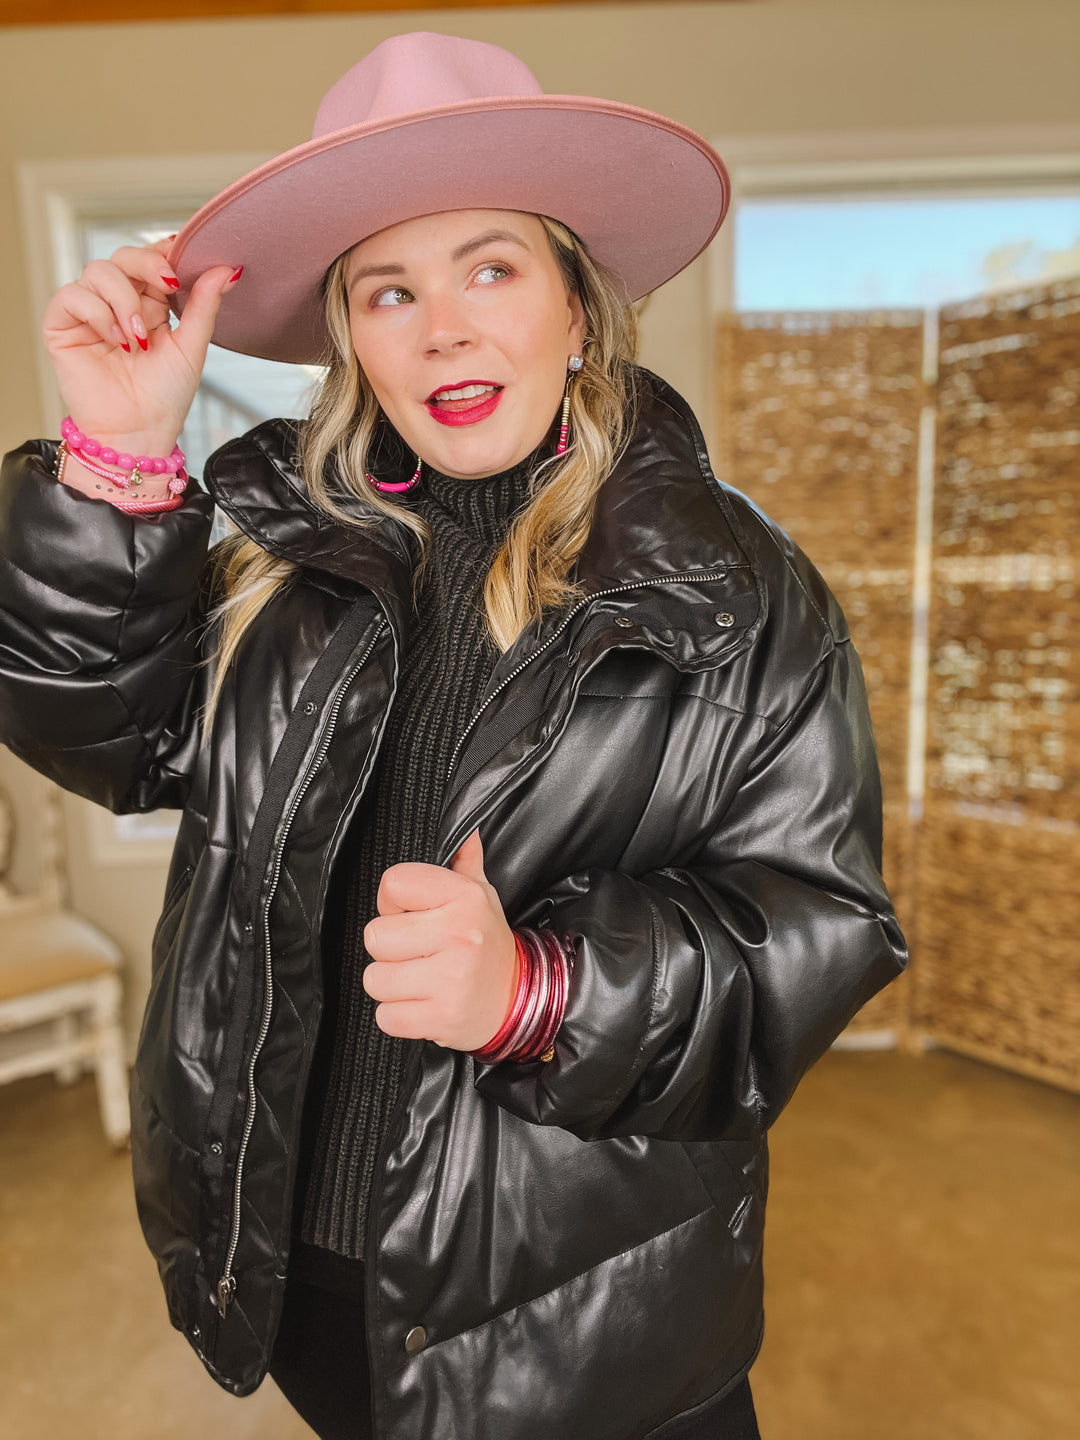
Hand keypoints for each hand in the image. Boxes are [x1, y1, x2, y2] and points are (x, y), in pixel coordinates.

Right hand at [42, 240, 241, 457]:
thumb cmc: (164, 397)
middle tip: (167, 286)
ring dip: (124, 299)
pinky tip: (116, 341)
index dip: (164, 252)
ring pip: (98, 270)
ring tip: (137, 339)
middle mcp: (117, 303)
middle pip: (123, 256)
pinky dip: (98, 313)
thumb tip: (228, 269)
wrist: (138, 433)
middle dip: (147, 265)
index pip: (151, 259)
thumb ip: (204, 305)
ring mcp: (89, 312)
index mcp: (149, 304)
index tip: (182, 259)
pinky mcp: (62, 325)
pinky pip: (73, 295)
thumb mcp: (192, 346)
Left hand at [362, 830, 517, 1050]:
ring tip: (419, 979)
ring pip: (375, 978)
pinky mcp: (442, 1017)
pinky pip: (386, 1016)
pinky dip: (397, 1015)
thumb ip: (464, 860)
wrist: (519, 1000)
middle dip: (389, 948)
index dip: (393, 903)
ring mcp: (451, 979)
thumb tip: (464, 828)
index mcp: (464, 897)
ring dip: (391, 984)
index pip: (393, 884)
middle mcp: (459, 935)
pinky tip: (422, 1003)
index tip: (411, 916)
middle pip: (375, 935)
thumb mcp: (481, 896)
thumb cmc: (488, 944)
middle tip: (417, 953)